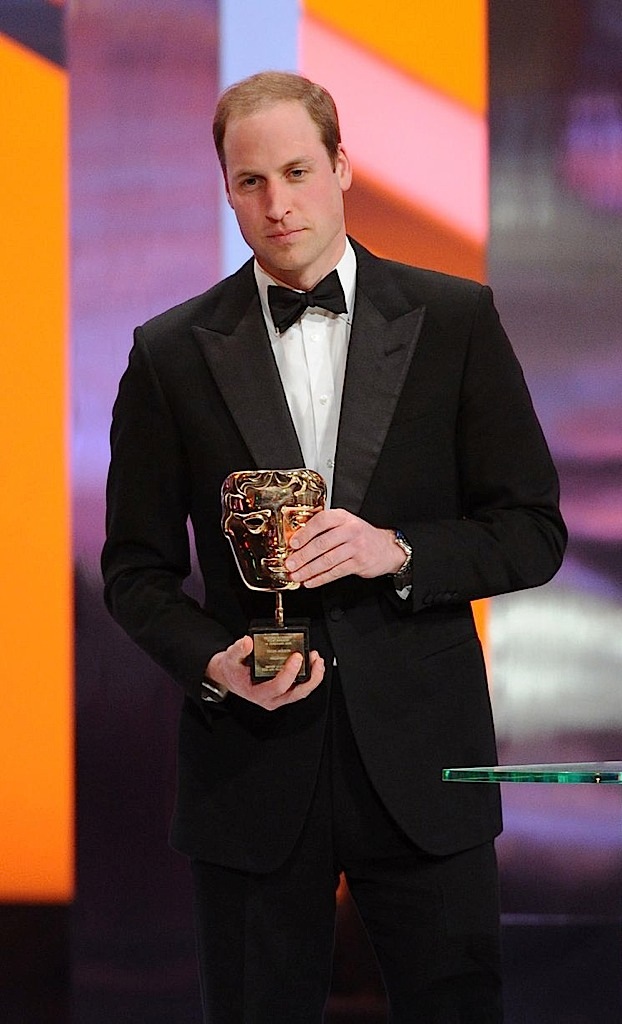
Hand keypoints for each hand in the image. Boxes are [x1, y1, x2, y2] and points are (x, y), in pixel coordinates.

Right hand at [206, 635, 324, 709]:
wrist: (230, 676)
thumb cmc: (232, 670)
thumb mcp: (230, 658)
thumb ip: (238, 650)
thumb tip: (247, 642)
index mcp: (258, 693)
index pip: (278, 686)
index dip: (290, 673)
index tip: (296, 657)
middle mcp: (271, 698)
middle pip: (297, 693)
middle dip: (311, 677)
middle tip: (315, 660)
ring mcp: (279, 696)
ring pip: (302, 691)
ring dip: (313, 676)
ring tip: (317, 659)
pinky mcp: (284, 691)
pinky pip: (300, 687)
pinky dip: (309, 676)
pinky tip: (311, 663)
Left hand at [284, 508, 404, 587]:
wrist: (387, 547)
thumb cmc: (361, 535)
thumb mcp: (345, 524)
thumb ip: (325, 529)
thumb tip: (298, 542)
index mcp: (343, 517)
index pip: (321, 521)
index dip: (305, 533)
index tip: (293, 543)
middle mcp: (350, 530)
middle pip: (322, 543)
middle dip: (303, 556)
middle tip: (290, 564)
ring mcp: (356, 547)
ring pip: (327, 560)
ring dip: (309, 570)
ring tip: (297, 575)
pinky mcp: (359, 563)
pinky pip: (336, 572)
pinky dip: (321, 578)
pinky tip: (310, 581)